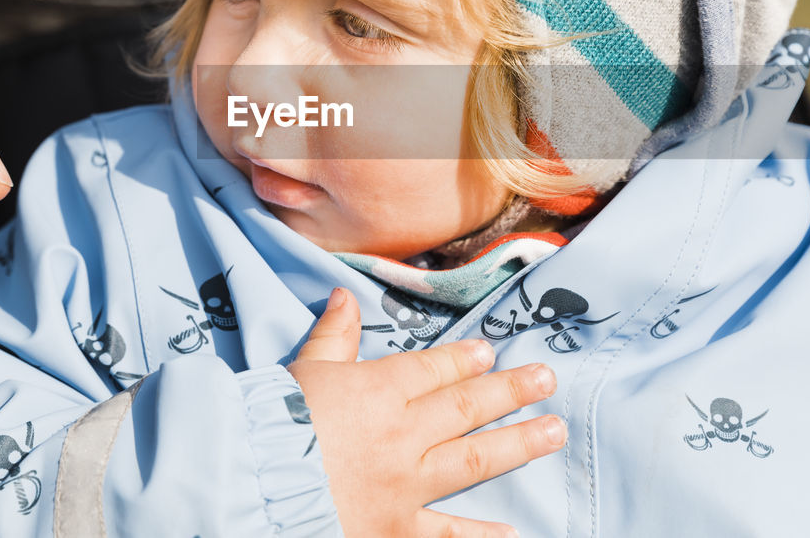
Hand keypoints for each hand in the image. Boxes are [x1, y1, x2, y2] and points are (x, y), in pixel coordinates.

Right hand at [288, 288, 565, 537]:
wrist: (254, 485)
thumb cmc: (271, 424)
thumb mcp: (302, 370)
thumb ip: (333, 336)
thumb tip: (345, 296)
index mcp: (378, 391)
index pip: (433, 369)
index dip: (465, 359)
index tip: (491, 351)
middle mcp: (402, 433)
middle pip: (466, 407)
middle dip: (511, 390)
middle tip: (547, 379)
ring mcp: (405, 484)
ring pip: (473, 459)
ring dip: (518, 444)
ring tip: (554, 431)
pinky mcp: (396, 529)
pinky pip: (447, 533)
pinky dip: (480, 536)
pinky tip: (513, 532)